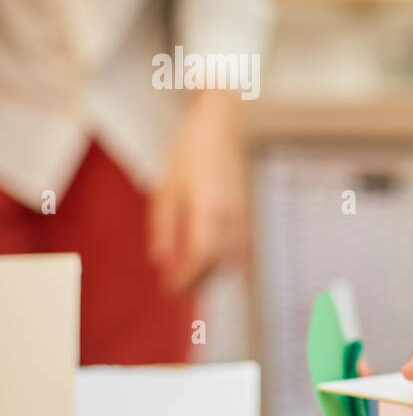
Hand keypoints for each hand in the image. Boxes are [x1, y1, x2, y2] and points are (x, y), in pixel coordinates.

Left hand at [148, 89, 248, 292]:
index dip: (186, 278)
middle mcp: (232, 217)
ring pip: (235, 260)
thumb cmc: (191, 153)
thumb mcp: (166, 188)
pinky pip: (243, 249)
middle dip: (199, 281)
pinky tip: (213, 260)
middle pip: (220, 265)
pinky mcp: (248, 214)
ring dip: (214, 272)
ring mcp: (244, 216)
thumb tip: (160, 260)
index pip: (201, 257)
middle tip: (176, 286)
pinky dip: (229, 261)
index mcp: (209, 210)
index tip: (170, 288)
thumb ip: (163, 227)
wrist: (222, 127)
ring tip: (191, 274)